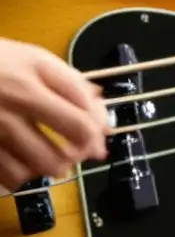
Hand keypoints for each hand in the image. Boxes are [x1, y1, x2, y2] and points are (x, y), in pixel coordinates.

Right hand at [0, 38, 108, 191]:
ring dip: (50, 167)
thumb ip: (73, 85)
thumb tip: (102, 114)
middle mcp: (8, 112)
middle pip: (60, 155)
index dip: (96, 135)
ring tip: (50, 156)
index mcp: (30, 87)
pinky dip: (22, 176)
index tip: (97, 136)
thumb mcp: (36, 59)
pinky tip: (23, 162)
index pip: (80, 125)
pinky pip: (8, 178)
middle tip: (76, 150)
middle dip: (76, 156)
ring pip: (34, 171)